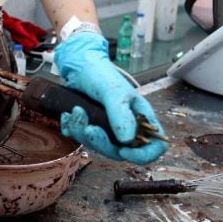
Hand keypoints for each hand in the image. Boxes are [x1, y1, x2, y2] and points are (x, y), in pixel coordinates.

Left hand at [54, 32, 166, 164]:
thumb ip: (121, 114)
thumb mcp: (114, 92)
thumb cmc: (102, 74)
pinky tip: (67, 115)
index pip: (155, 146)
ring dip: (83, 132)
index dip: (144, 155)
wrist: (79, 66)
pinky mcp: (91, 127)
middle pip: (120, 151)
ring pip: (98, 146)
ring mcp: (108, 128)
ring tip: (75, 112)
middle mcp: (127, 126)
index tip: (124, 150)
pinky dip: (72, 129)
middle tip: (88, 128)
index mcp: (141, 117)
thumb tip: (127, 141)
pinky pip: (81, 139)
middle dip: (101, 142)